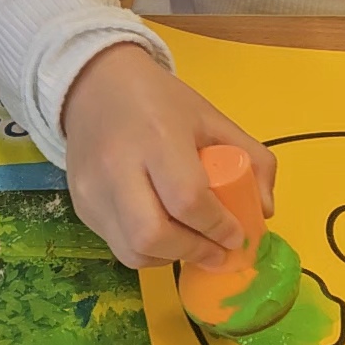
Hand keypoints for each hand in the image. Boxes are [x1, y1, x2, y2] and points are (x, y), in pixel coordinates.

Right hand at [62, 43, 275, 269]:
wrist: (94, 85)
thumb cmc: (160, 102)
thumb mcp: (212, 119)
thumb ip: (251, 159)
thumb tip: (264, 211)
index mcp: (158, 137)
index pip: (187, 199)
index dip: (217, 226)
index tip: (237, 236)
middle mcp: (118, 167)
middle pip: (152, 235)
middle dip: (192, 252)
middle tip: (218, 253)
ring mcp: (93, 190)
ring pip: (131, 251)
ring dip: (169, 259)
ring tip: (193, 247)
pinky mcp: (80, 207)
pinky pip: (117, 245)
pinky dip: (147, 251)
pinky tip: (165, 236)